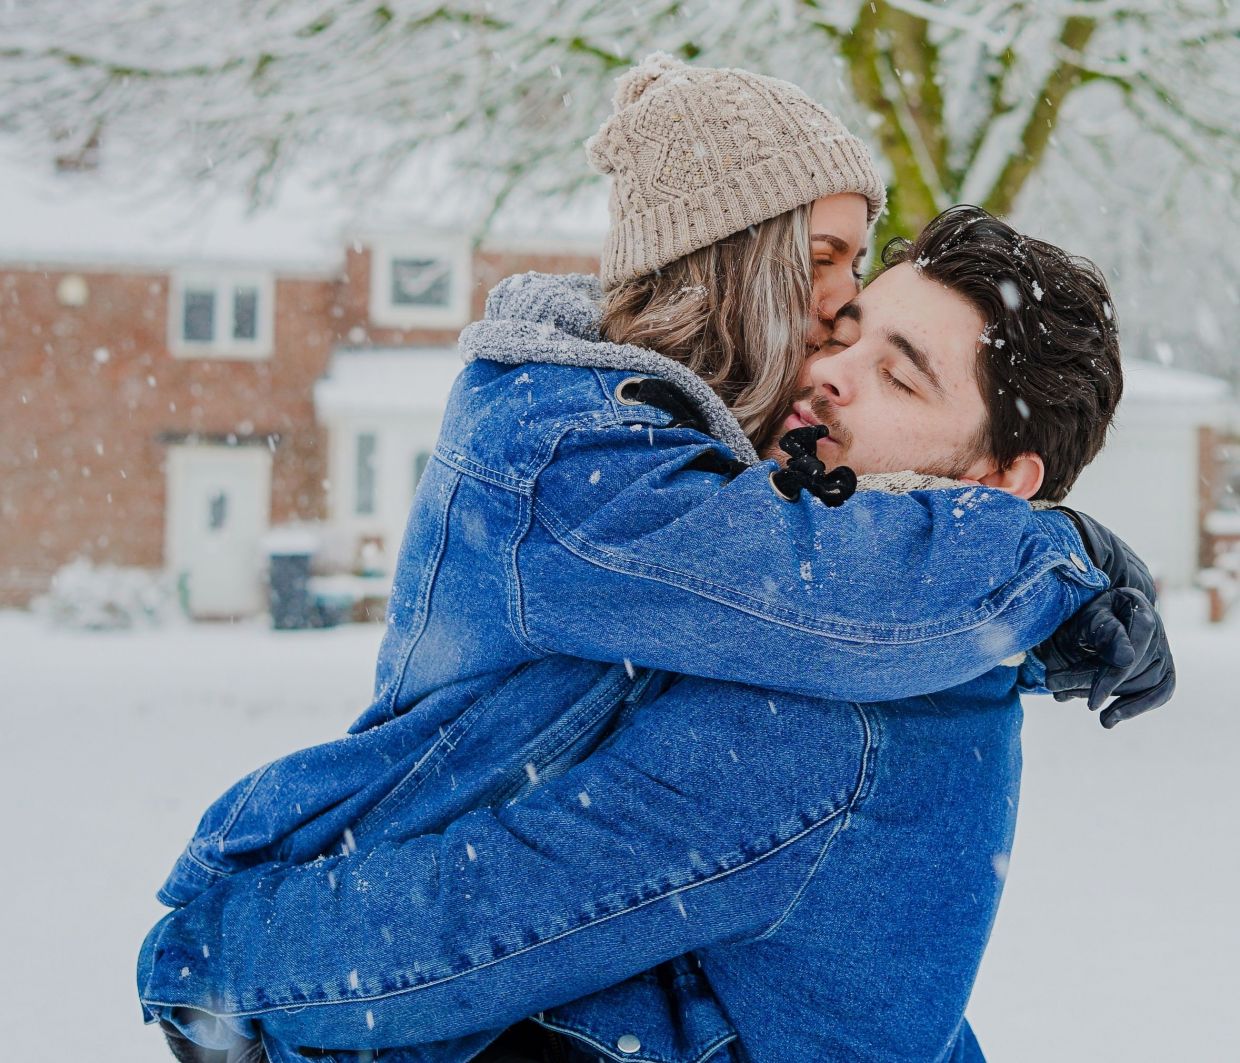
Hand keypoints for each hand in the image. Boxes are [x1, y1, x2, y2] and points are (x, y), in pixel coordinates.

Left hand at [1038, 585, 1175, 726]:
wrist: (1094, 615)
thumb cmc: (1086, 613)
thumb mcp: (1085, 616)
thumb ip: (1102, 632)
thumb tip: (1125, 660)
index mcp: (1136, 608)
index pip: (1131, 650)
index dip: (1110, 678)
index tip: (1092, 703)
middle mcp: (1156, 628)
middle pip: (1135, 670)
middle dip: (1097, 686)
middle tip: (1059, 691)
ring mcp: (1162, 649)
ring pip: (1144, 684)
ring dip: (1109, 698)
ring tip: (1073, 700)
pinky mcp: (1163, 668)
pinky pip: (1161, 692)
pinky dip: (1136, 708)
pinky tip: (1108, 720)